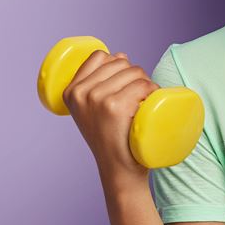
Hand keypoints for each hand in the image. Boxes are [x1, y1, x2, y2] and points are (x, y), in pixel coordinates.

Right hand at [61, 49, 156, 188]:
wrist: (119, 170)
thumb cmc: (111, 138)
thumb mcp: (92, 110)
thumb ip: (97, 83)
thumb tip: (120, 54)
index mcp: (70, 92)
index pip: (99, 56)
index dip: (118, 64)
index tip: (123, 85)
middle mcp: (81, 93)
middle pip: (121, 62)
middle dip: (136, 76)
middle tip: (138, 100)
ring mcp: (97, 99)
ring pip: (135, 72)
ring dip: (147, 84)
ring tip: (144, 104)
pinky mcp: (115, 107)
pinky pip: (143, 84)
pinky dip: (154, 90)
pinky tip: (151, 103)